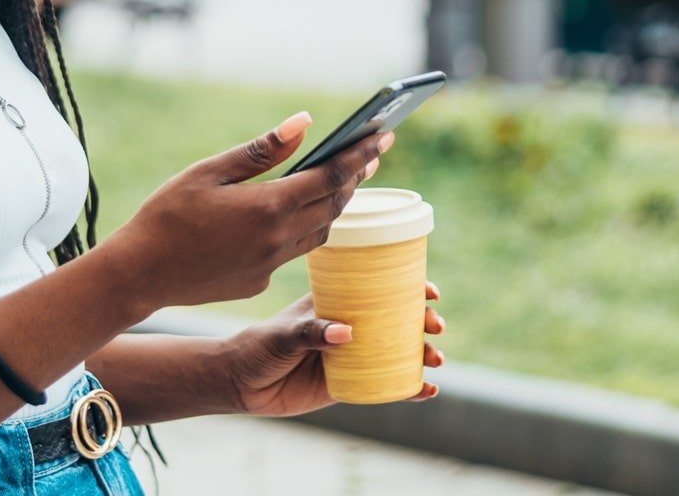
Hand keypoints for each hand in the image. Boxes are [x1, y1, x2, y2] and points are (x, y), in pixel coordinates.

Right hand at [102, 113, 388, 311]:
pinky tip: (298, 214)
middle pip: (333, 205)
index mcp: (268, 207)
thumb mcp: (208, 172)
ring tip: (343, 179)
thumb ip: (260, 151)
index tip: (383, 135)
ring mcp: (272, 265)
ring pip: (321, 231)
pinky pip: (295, 251)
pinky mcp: (260, 280)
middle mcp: (279, 239)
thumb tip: (304, 123)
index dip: (360, 155)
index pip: (331, 177)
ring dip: (335, 205)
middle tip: (372, 152)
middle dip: (356, 176)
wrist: (140, 274)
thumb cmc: (166, 214)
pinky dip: (305, 228)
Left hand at [222, 282, 445, 417]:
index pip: (379, 288)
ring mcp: (353, 355)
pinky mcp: (351, 384)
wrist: (242, 384)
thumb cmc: (259, 346)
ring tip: (436, 361)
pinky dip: (410, 388)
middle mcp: (351, 325)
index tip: (429, 292)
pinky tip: (428, 390)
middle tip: (435, 328)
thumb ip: (311, 332)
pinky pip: (387, 385)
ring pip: (399, 352)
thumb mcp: (283, 335)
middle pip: (399, 319)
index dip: (410, 287)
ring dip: (424, 354)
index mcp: (337, 302)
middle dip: (424, 322)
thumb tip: (346, 333)